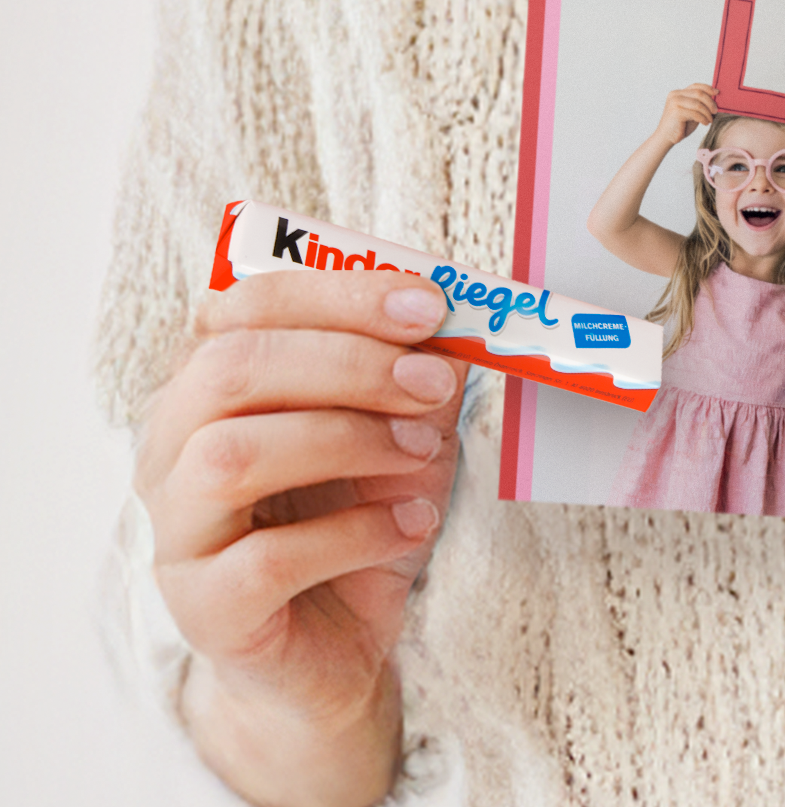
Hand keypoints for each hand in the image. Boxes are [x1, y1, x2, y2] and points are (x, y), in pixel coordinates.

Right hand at [135, 267, 468, 804]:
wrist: (336, 642)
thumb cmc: (358, 512)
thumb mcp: (404, 423)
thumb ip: (419, 365)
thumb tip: (460, 315)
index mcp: (211, 384)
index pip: (246, 305)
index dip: (338, 294)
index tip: (428, 305)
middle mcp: (172, 449)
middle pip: (231, 369)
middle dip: (348, 363)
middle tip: (432, 382)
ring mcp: (178, 533)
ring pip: (230, 457)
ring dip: (347, 441)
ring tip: (420, 453)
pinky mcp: (205, 611)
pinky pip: (266, 560)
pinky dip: (356, 532)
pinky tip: (409, 523)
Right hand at [658, 81, 718, 145]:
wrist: (666, 138)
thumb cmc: (680, 126)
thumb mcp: (692, 112)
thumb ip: (700, 104)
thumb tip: (716, 98)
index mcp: (678, 93)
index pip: (695, 86)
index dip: (708, 88)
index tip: (717, 93)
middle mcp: (675, 95)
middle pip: (699, 93)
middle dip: (710, 102)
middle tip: (715, 111)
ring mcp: (675, 102)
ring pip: (698, 104)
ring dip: (707, 113)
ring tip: (710, 120)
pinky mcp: (676, 111)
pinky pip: (695, 113)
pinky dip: (703, 118)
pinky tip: (705, 123)